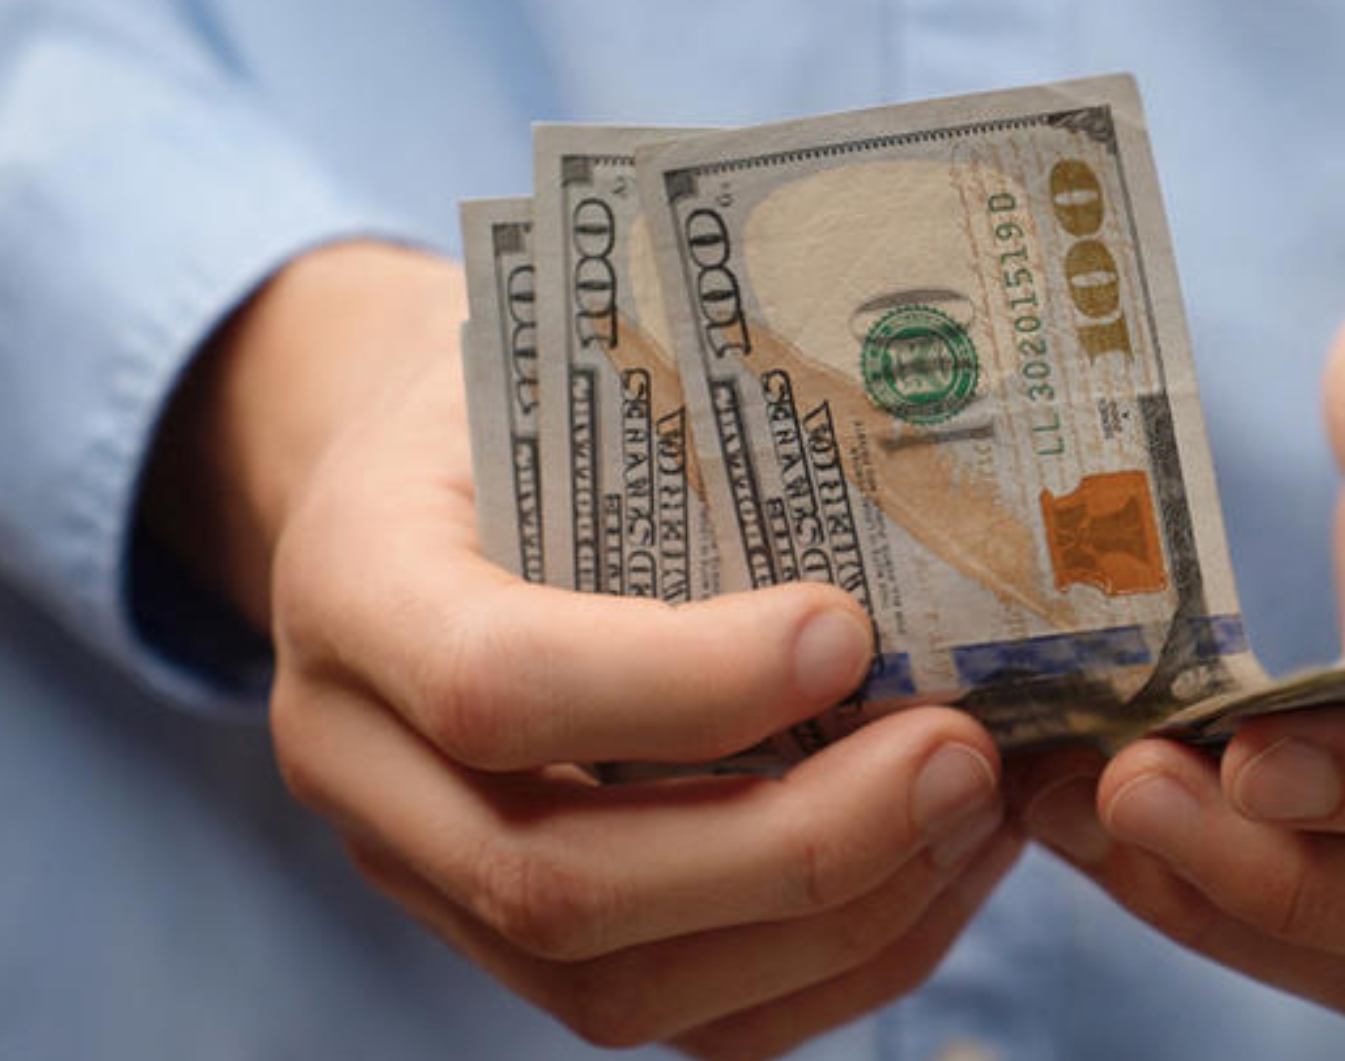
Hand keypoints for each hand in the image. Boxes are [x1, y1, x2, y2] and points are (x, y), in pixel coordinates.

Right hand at [147, 242, 1020, 1056]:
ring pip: (618, 990)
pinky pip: (671, 1019)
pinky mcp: (504, 939)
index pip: (493, 683)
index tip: (850, 630)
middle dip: (799, 847)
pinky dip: (829, 967)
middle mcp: (356, 764)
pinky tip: (934, 874)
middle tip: (962, 758)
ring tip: (971, 813)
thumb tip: (927, 494)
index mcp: (352, 588)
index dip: (686, 682)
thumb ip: (681, 435)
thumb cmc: (511, 411)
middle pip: (558, 885)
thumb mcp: (554, 370)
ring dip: (835, 922)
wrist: (414, 496)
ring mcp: (422, 874)